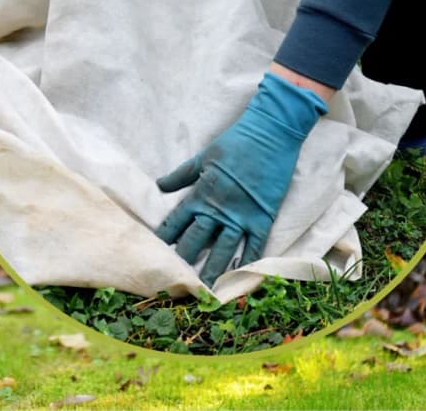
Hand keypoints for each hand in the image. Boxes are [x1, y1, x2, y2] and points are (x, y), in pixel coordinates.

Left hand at [154, 72, 327, 286]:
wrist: (269, 135)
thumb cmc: (234, 143)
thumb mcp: (202, 158)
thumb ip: (181, 176)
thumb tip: (159, 186)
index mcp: (201, 194)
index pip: (178, 221)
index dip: (166, 237)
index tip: (155, 252)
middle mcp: (219, 209)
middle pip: (198, 240)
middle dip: (186, 260)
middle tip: (176, 280)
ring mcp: (242, 216)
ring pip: (224, 249)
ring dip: (214, 269)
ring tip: (205, 289)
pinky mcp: (264, 217)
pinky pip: (255, 245)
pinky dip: (248, 262)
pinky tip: (241, 277)